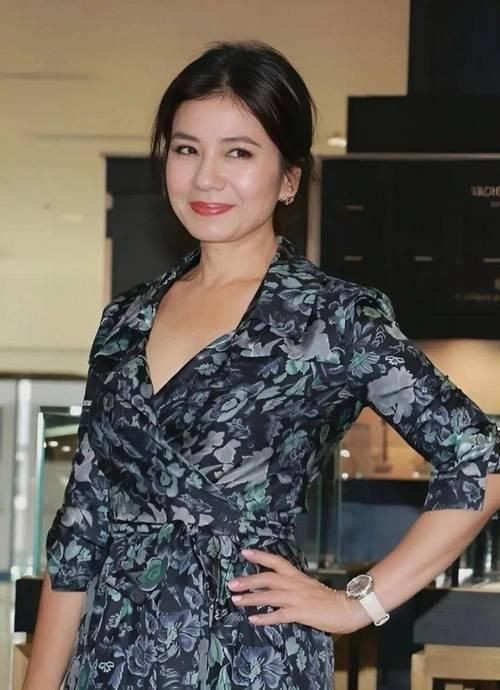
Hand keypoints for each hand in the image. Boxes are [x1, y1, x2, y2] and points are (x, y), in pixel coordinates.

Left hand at [227, 548, 370, 634]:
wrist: (348, 608)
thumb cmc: (328, 599)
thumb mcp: (308, 587)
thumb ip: (293, 585)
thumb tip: (276, 587)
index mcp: (297, 576)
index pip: (276, 561)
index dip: (260, 556)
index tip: (244, 552)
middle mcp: (295, 584)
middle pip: (268, 578)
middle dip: (248, 580)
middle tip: (231, 583)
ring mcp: (297, 598)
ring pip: (270, 595)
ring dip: (251, 598)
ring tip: (235, 600)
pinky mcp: (301, 613)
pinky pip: (280, 615)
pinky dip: (265, 617)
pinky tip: (253, 619)